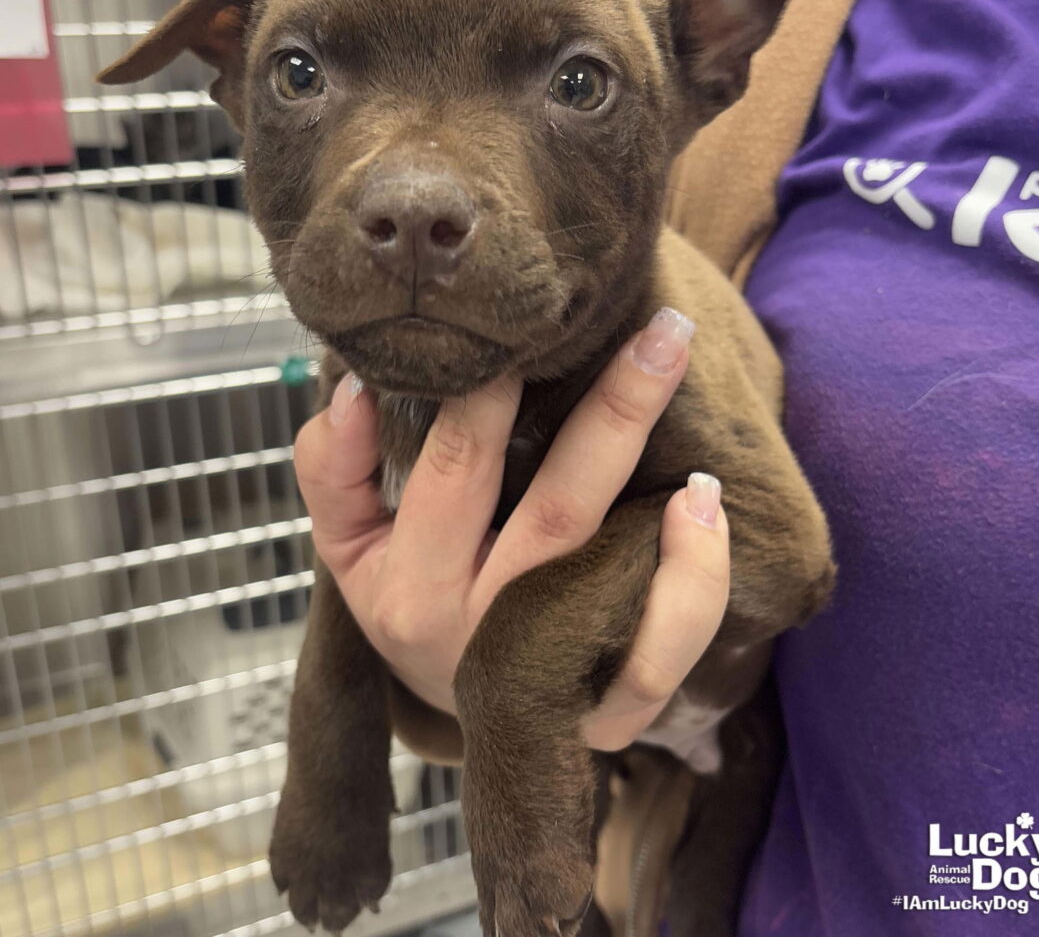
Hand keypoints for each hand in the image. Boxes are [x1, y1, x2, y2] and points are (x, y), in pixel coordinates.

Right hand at [293, 308, 729, 749]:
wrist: (464, 716)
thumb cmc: (410, 603)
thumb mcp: (348, 544)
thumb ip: (334, 468)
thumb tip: (358, 390)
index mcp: (414, 588)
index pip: (457, 469)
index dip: (495, 392)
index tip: (532, 324)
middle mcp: (486, 632)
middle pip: (560, 510)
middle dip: (615, 411)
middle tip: (664, 329)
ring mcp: (551, 674)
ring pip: (617, 582)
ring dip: (665, 490)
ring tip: (703, 428)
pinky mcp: (609, 708)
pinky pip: (662, 655)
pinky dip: (695, 583)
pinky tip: (704, 506)